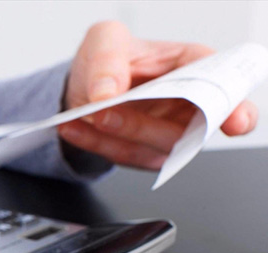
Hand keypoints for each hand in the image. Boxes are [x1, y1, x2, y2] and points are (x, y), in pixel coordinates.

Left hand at [58, 20, 258, 169]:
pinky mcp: (143, 155)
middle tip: (107, 111)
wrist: (81, 88)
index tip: (235, 122)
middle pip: (186, 127)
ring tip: (87, 115)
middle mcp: (187, 105)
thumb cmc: (108, 60)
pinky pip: (122, 156)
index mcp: (193, 68)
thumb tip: (108, 93)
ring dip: (116, 134)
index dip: (234, 107)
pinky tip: (72, 128)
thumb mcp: (104, 41)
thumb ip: (108, 60)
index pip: (222, 87)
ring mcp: (167, 134)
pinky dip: (94, 143)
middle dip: (145, 124)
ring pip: (153, 147)